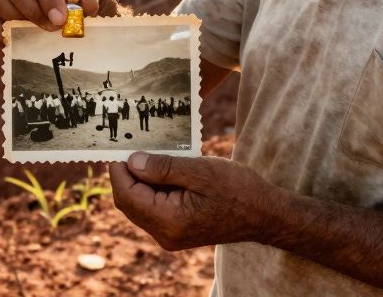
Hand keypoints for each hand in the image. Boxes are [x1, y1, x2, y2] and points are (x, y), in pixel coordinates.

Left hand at [110, 151, 276, 250]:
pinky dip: (152, 188)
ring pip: (139, 206)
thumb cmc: (238, 190)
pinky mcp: (176, 230)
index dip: (118, 170)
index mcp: (169, 221)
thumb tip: (132, 162)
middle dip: (126, 174)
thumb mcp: (200, 171)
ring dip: (140, 180)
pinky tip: (162, 169)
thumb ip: (163, 168)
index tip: (118, 147)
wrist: (264, 214)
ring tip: (149, 154)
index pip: (127, 196)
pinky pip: (153, 208)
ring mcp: (170, 235)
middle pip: (129, 203)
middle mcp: (165, 234)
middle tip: (129, 146)